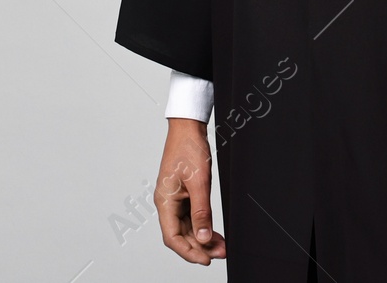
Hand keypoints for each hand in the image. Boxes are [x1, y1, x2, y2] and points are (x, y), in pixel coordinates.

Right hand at [156, 118, 225, 263]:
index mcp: (164, 201)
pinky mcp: (183, 196)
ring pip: (187, 228)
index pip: (172, 237)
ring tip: (221, 247)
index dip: (188, 252)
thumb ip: (201, 212)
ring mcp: (175, 200)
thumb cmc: (188, 148)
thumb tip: (202, 238)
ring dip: (202, 239)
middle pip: (180, 236)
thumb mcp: (199, 182)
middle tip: (221, 253)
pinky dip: (203, 227)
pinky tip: (215, 234)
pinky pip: (191, 218)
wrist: (188, 127)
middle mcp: (167, 203)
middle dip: (200, 248)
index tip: (206, 260)